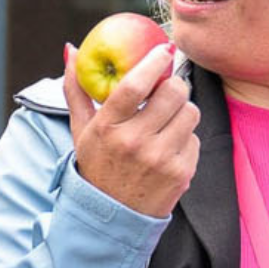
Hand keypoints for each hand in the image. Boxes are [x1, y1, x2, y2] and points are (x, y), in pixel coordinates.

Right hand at [65, 40, 198, 218]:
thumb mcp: (81, 130)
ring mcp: (160, 159)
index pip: (135, 85)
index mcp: (108, 128)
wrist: (112, 218)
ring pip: (190, 112)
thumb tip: (72, 50)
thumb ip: (76, 90)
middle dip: (174, 86)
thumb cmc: (97, 165)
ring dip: (182, 112)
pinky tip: (168, 149)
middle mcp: (135, 143)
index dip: (153, 61)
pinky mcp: (181, 173)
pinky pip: (195, 139)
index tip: (163, 49)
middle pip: (173, 93)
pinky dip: (185, 139)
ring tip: (165, 122)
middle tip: (167, 89)